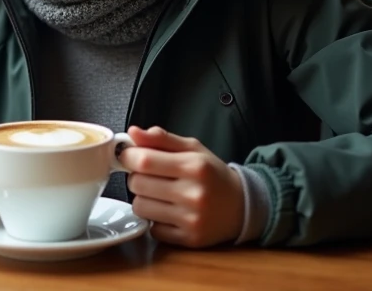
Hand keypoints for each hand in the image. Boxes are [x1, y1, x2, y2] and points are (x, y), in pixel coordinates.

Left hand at [118, 126, 244, 247]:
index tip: (129, 156)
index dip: (129, 157)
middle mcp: (193, 193)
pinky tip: (169, 212)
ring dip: (143, 199)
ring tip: (159, 194)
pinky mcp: (189, 239)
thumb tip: (132, 132)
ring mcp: (191, 219)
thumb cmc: (212, 174)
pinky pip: (153, 229)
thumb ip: (162, 139)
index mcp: (194, 166)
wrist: (242, 206)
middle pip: (137, 184)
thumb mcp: (193, 149)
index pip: (144, 160)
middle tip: (149, 176)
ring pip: (140, 208)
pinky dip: (155, 220)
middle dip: (136, 177)